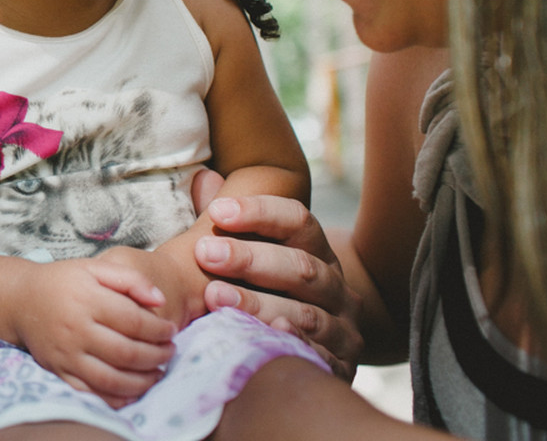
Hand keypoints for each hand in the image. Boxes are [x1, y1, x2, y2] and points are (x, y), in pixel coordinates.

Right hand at [11, 257, 174, 407]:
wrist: (20, 300)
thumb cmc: (62, 281)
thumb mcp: (94, 268)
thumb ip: (130, 279)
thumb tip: (160, 300)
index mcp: (87, 300)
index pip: (134, 321)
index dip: (159, 329)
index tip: (172, 330)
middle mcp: (76, 330)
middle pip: (127, 353)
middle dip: (157, 356)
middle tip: (170, 352)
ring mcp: (66, 355)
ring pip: (112, 379)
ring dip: (143, 381)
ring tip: (158, 372)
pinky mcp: (58, 371)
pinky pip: (91, 393)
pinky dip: (117, 397)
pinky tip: (134, 390)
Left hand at [193, 196, 363, 379]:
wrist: (314, 352)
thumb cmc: (265, 294)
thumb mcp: (251, 254)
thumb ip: (227, 222)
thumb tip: (202, 178)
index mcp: (317, 252)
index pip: (298, 221)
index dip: (259, 213)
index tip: (217, 211)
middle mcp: (337, 287)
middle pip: (300, 267)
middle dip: (249, 258)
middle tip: (204, 253)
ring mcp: (344, 329)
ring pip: (306, 314)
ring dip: (258, 304)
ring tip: (214, 296)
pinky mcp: (341, 368)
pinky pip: (316, 357)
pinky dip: (289, 346)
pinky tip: (261, 337)